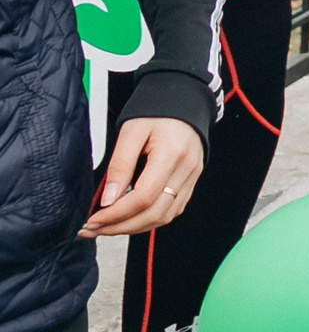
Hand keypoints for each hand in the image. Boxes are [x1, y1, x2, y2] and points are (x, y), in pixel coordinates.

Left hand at [81, 117, 203, 237]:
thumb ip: (120, 166)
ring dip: (133, 228)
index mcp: (172, 154)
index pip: (144, 197)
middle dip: (120, 227)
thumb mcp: (131, 132)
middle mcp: (187, 169)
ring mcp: (192, 177)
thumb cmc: (157, 112)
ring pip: (164, 217)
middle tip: (93, 229)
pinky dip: (148, 220)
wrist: (183, 102)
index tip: (93, 220)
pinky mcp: (191, 182)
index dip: (116, 214)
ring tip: (106, 227)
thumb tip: (107, 199)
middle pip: (154, 213)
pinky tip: (128, 219)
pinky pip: (171, 211)